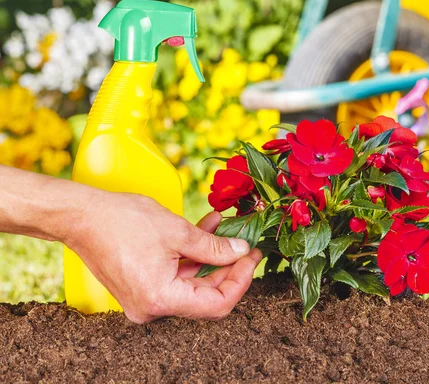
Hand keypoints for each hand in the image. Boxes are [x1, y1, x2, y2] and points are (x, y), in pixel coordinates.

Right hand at [65, 191, 261, 322]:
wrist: (80, 217)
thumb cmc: (122, 221)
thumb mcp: (178, 231)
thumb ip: (214, 247)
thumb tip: (241, 252)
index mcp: (162, 299)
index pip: (217, 304)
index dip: (240, 281)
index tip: (252, 258)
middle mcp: (153, 308)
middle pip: (206, 294)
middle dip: (229, 267)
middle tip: (247, 243)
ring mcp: (146, 299)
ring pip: (193, 283)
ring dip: (212, 257)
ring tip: (228, 228)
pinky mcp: (143, 287)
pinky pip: (177, 276)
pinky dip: (192, 256)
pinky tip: (207, 230)